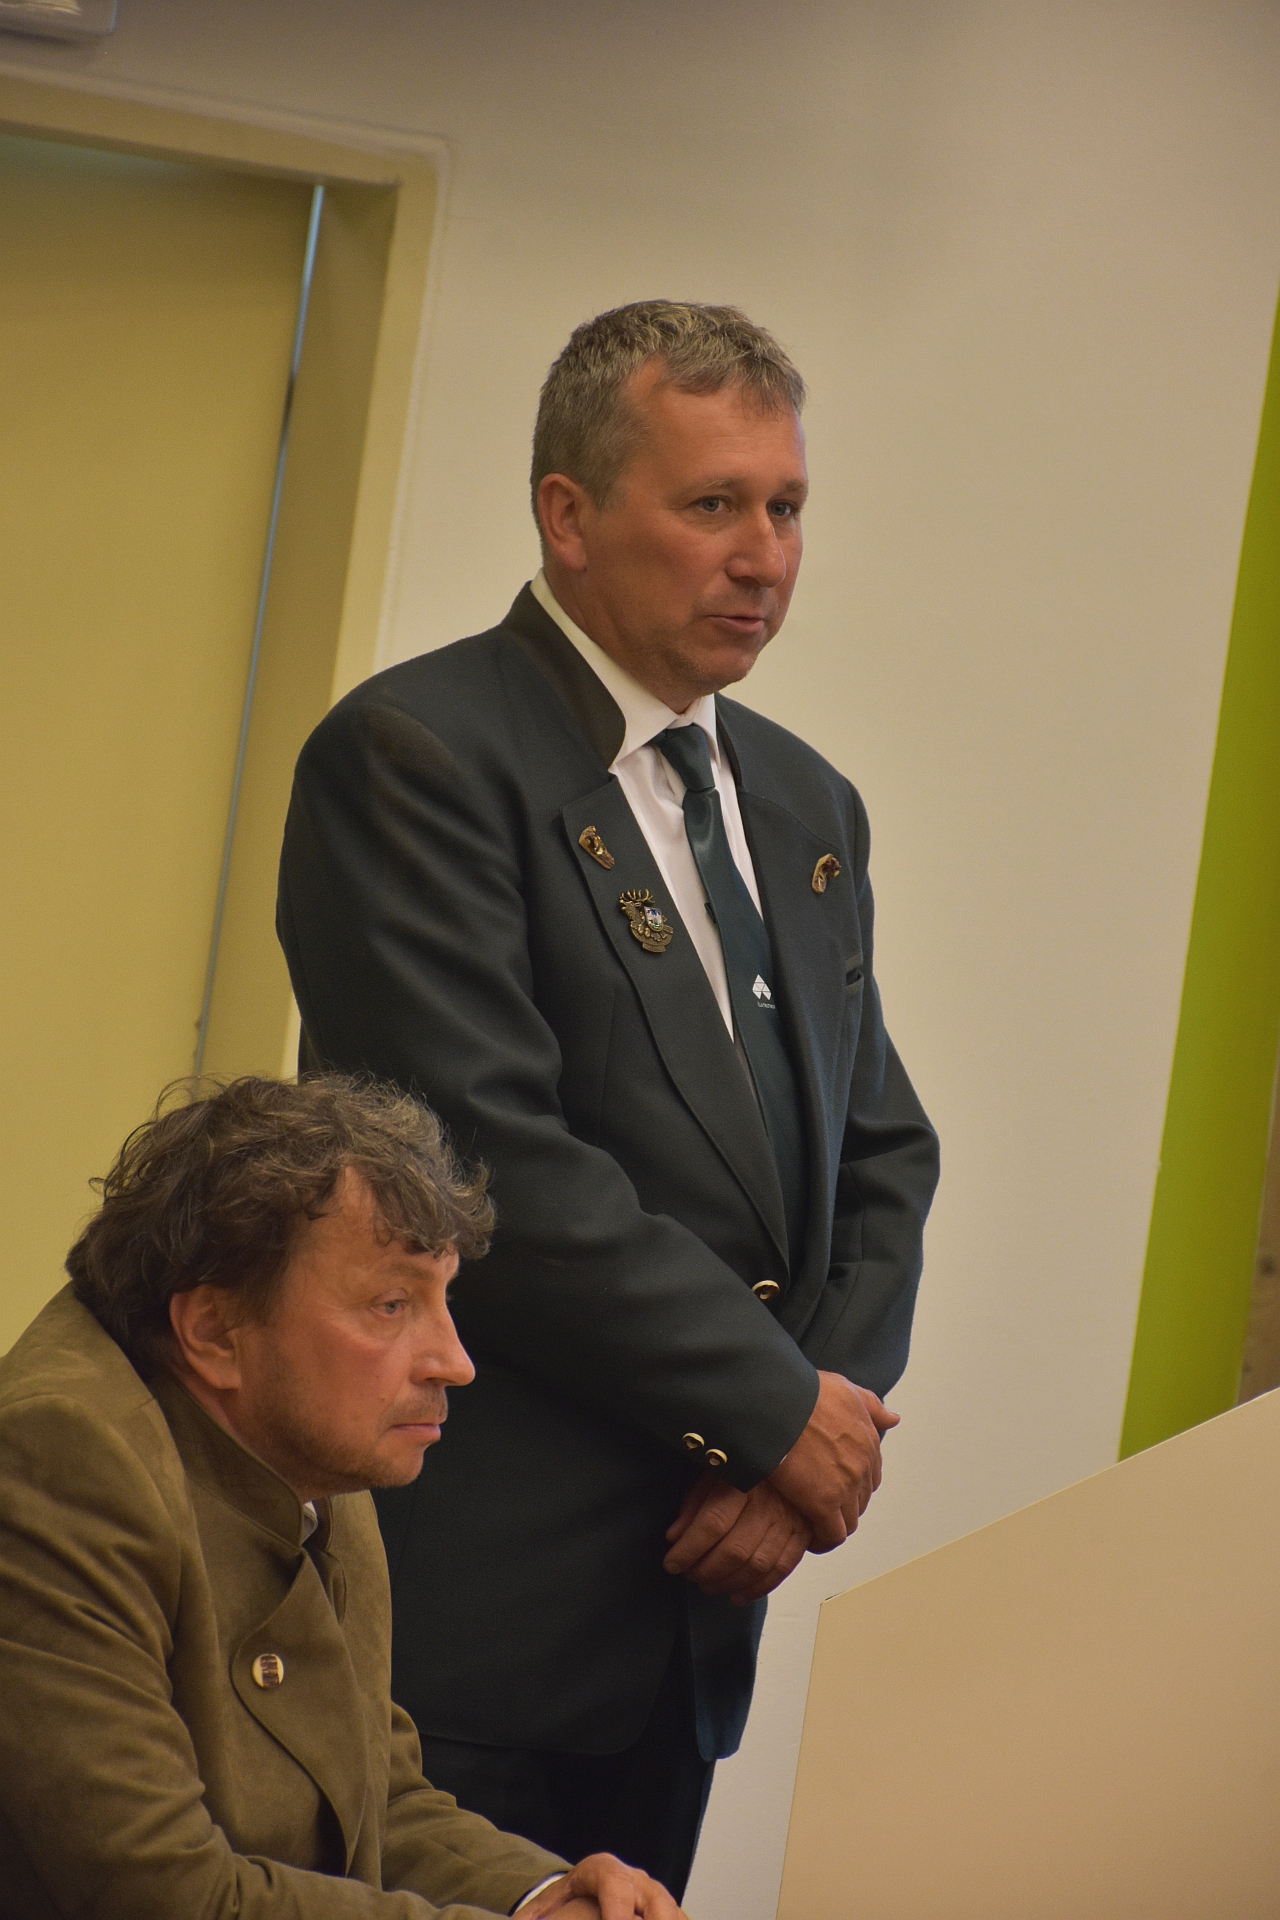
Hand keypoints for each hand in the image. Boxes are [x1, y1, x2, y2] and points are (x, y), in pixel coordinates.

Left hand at [518, 1852, 685, 1917]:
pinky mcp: (667, 1907)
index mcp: (606, 1872)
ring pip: (672, 1910)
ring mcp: (655, 1892)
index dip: (618, 1913)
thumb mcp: (553, 1898)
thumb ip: (535, 1913)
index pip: (615, 1888)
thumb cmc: (574, 1891)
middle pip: (654, 1899)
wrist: (596, 1879)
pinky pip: (680, 1918)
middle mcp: (636, 1879)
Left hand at [662, 1471, 811, 1602]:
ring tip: (708, 1586)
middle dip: (706, 1571)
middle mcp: (769, 1502)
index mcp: (744, 1481)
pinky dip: (757, 1589)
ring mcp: (790, 1520)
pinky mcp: (803, 1534)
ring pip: (757, 1565)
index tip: (672, 1563)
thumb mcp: (714, 1472)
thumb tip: (674, 1537)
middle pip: (735, 1550)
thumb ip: (693, 1503)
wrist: (791, 1454)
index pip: (712, 1524)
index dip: (689, 1550)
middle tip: (690, 1576)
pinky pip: (781, 1570)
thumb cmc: (746, 1464)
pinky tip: (737, 1595)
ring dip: (728, 1583)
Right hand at [768, 1371, 898, 1551]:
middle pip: (860, 1498)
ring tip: (813, 1523)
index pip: (870, 1474)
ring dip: (834, 1524)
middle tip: (820, 1504)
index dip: (853, 1482)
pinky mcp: (824, 1505)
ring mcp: (846, 1487)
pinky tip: (810, 1539)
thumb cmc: (805, 1393)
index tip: (834, 1484)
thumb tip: (894, 1418)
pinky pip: (832, 1536)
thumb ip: (872, 1406)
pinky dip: (824, 1541)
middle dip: (844, 1503)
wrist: (780, 1405)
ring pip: (849, 1520)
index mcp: (868, 1440)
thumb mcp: (845, 1389)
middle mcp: (862, 1466)